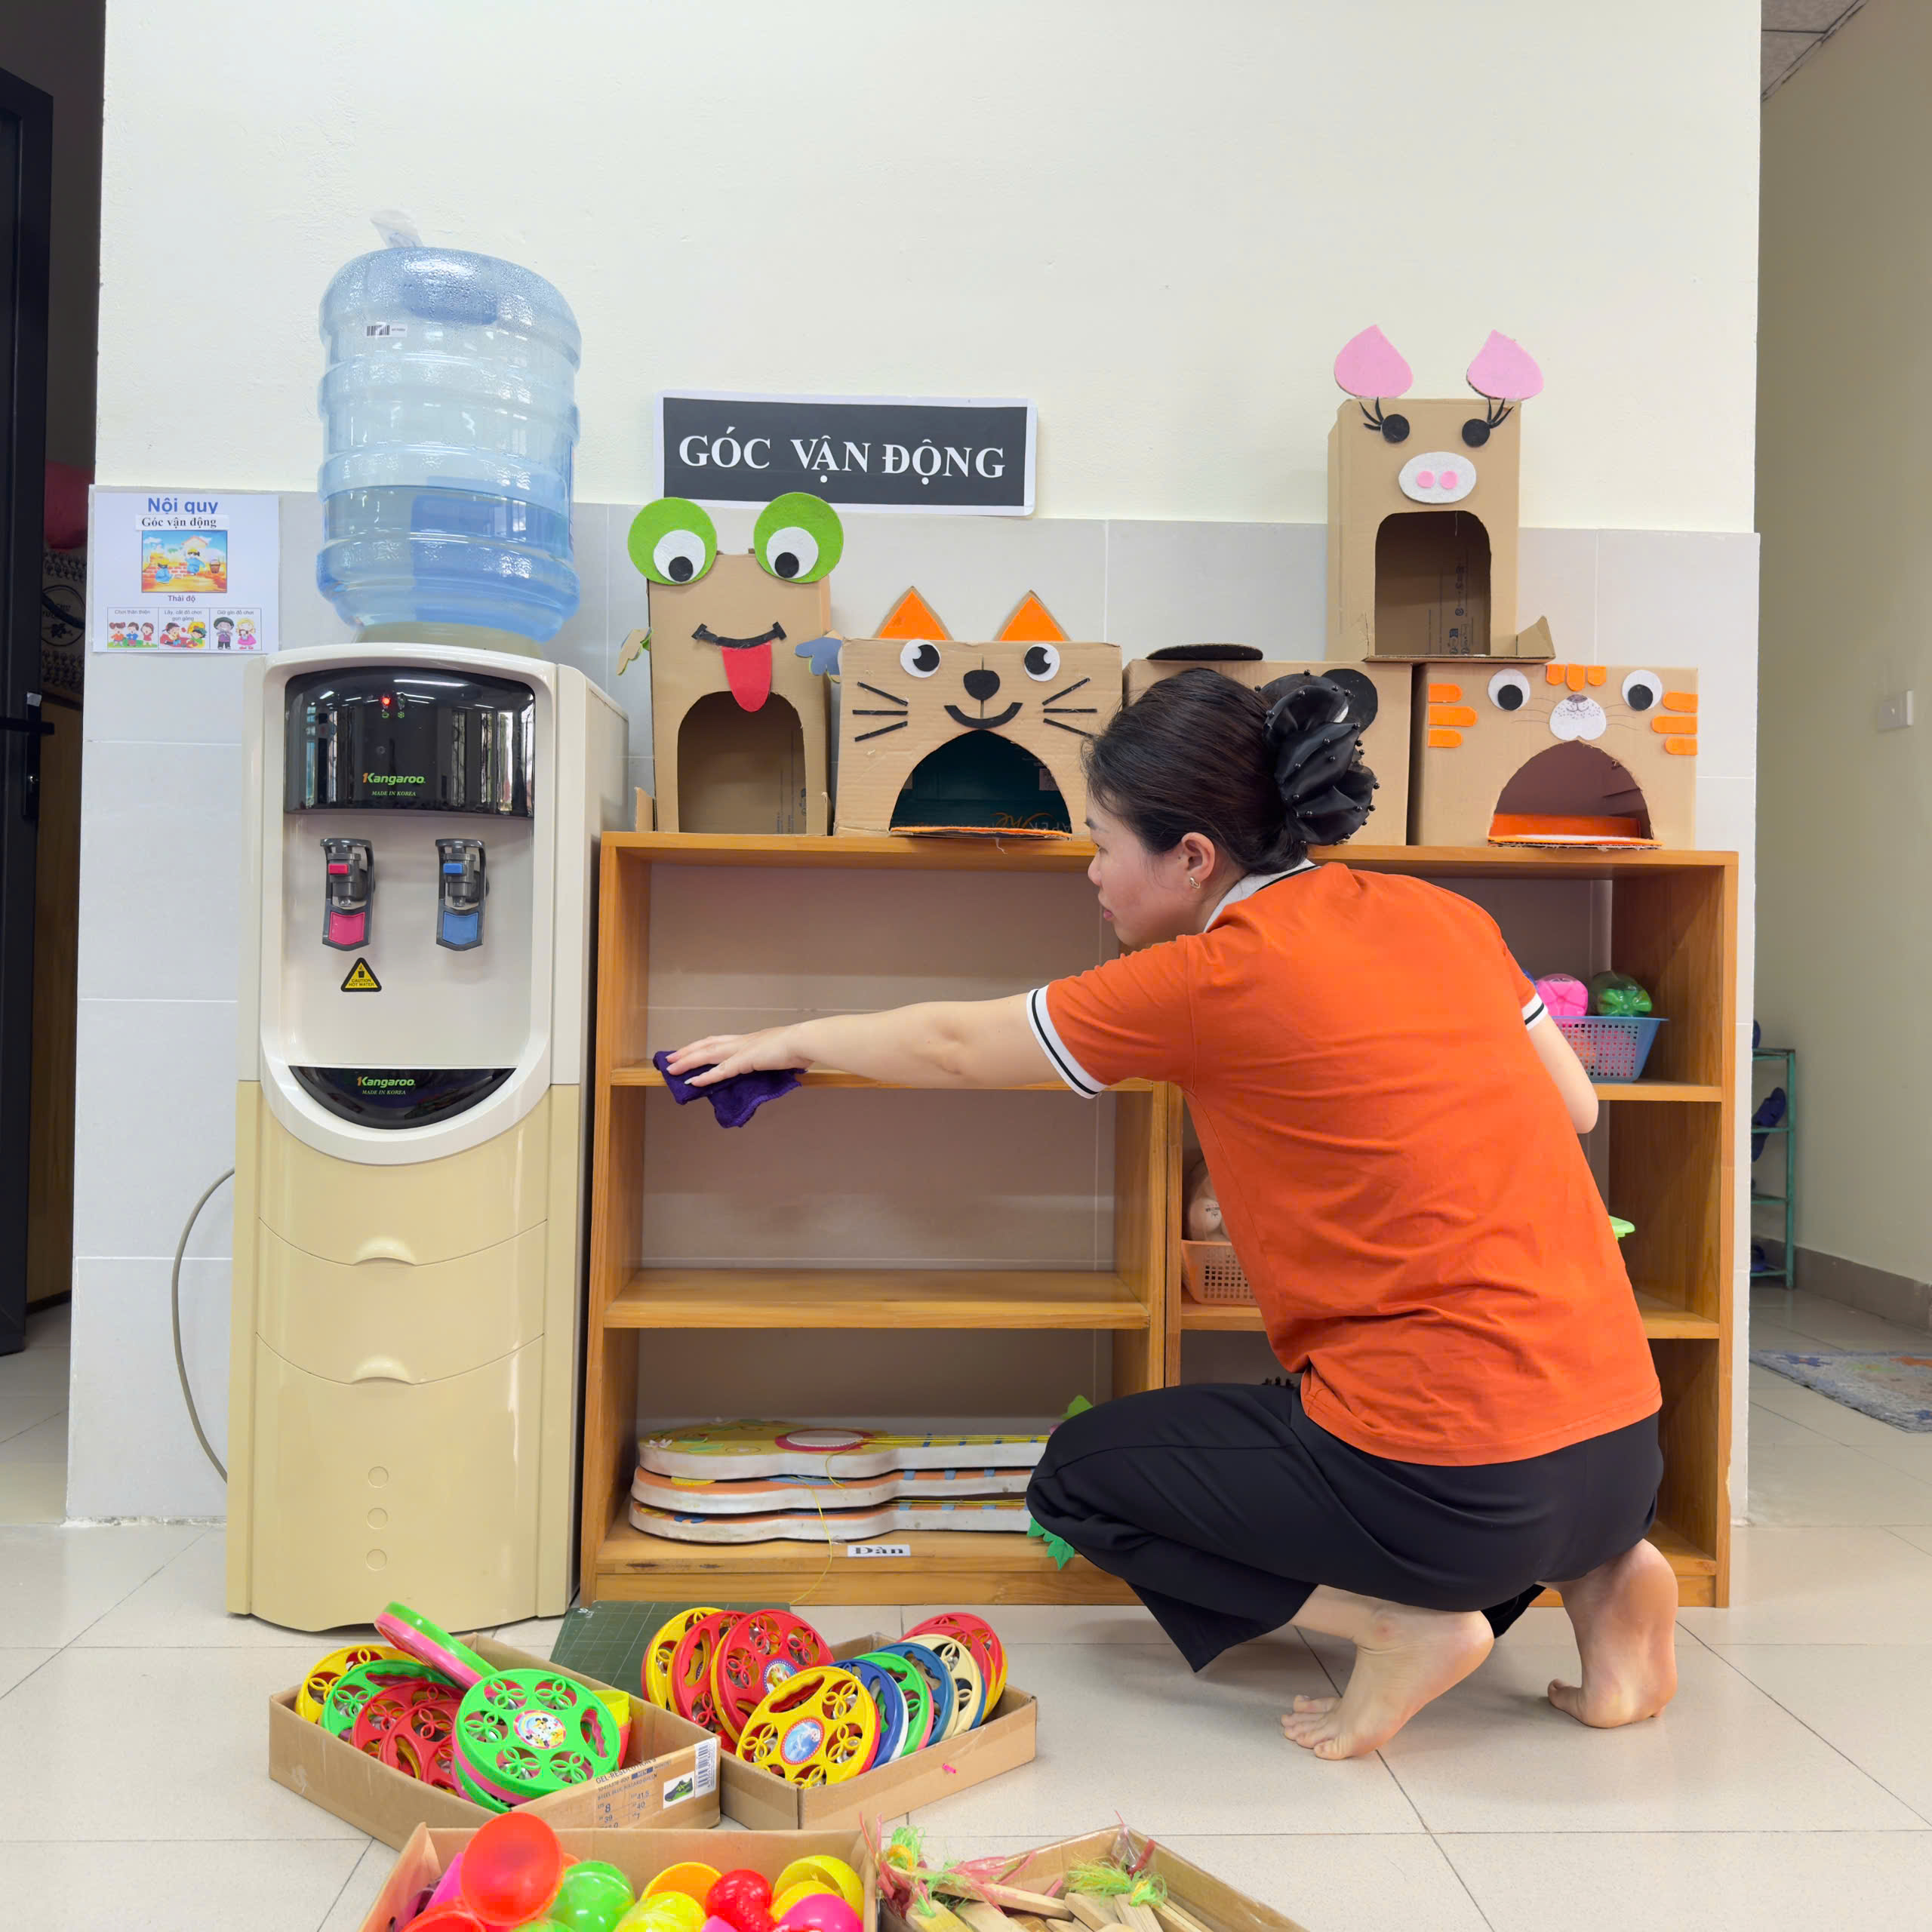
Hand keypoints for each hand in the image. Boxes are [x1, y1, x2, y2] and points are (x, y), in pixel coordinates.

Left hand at [664, 1027, 810, 1086]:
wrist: (805, 1041)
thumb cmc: (799, 1047)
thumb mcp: (781, 1055)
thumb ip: (772, 1061)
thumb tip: (775, 1067)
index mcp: (750, 1040)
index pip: (719, 1041)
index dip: (702, 1046)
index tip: (688, 1050)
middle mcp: (742, 1042)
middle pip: (707, 1044)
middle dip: (687, 1051)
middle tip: (670, 1058)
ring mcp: (742, 1050)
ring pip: (707, 1054)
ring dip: (688, 1061)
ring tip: (672, 1068)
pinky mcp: (745, 1060)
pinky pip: (721, 1070)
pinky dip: (705, 1076)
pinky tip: (693, 1081)